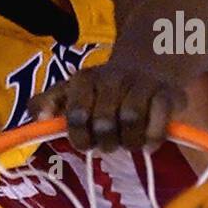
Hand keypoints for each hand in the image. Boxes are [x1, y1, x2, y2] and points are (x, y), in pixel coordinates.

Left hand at [28, 59, 187, 151]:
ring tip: (127, 144)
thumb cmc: (104, 88)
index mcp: (86, 79)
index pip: (76, 115)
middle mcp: (114, 78)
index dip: (80, 137)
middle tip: (109, 144)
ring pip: (131, 120)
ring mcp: (143, 85)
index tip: (86, 143)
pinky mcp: (168, 94)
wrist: (149, 62)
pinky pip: (159, 122)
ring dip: (128, 142)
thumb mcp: (73, 90)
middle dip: (105, 142)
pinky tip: (147, 144)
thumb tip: (38, 119)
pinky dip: (152, 139)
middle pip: (104, 122)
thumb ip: (47, 103)